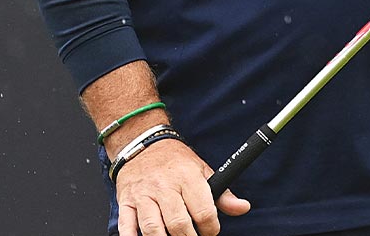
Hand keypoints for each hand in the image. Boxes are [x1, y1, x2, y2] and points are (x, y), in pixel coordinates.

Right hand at [113, 137, 249, 235]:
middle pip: (178, 224)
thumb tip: (242, 207)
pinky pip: (126, 225)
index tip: (210, 231)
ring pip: (153, 228)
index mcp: (187, 177)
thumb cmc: (175, 161)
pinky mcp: (126, 201)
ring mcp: (143, 195)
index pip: (203, 211)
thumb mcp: (202, 170)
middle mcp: (165, 186)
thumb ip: (223, 193)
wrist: (142, 143)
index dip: (210, 229)